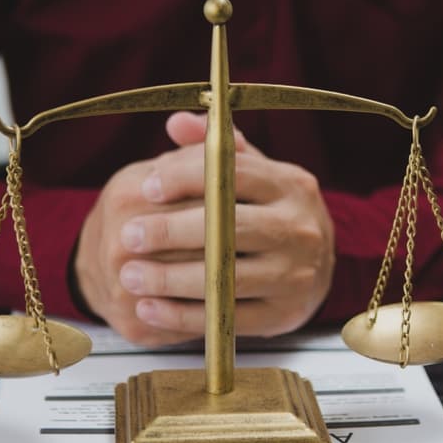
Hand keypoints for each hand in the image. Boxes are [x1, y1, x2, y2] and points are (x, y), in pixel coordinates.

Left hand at [74, 112, 334, 345]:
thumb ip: (214, 150)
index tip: (147, 187)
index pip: (236, 174)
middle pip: (232, 228)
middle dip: (172, 232)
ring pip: (228, 277)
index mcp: (291, 185)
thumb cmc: (269, 212)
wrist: (314, 266)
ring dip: (172, 279)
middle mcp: (301, 228)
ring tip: (130, 277)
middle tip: (128, 236)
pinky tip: (150, 309)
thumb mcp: (251, 174)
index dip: (188, 178)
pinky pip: (229, 318)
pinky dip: (184, 316)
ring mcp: (296, 275)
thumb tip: (178, 123)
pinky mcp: (284, 315)